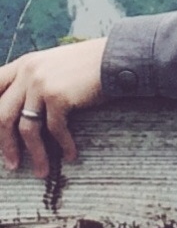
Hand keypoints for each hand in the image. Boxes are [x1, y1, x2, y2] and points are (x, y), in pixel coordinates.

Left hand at [0, 38, 106, 175]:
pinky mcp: (58, 96)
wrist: (114, 57)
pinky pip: (54, 129)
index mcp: (24, 64)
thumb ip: (35, 81)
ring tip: (42, 170)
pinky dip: (63, 146)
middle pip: (3, 115)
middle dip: (6, 145)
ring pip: (27, 128)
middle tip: (12, 163)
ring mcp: (41, 83)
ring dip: (35, 154)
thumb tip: (23, 112)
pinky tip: (70, 155)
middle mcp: (28, 72)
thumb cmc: (88, 65)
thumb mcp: (53, 66)